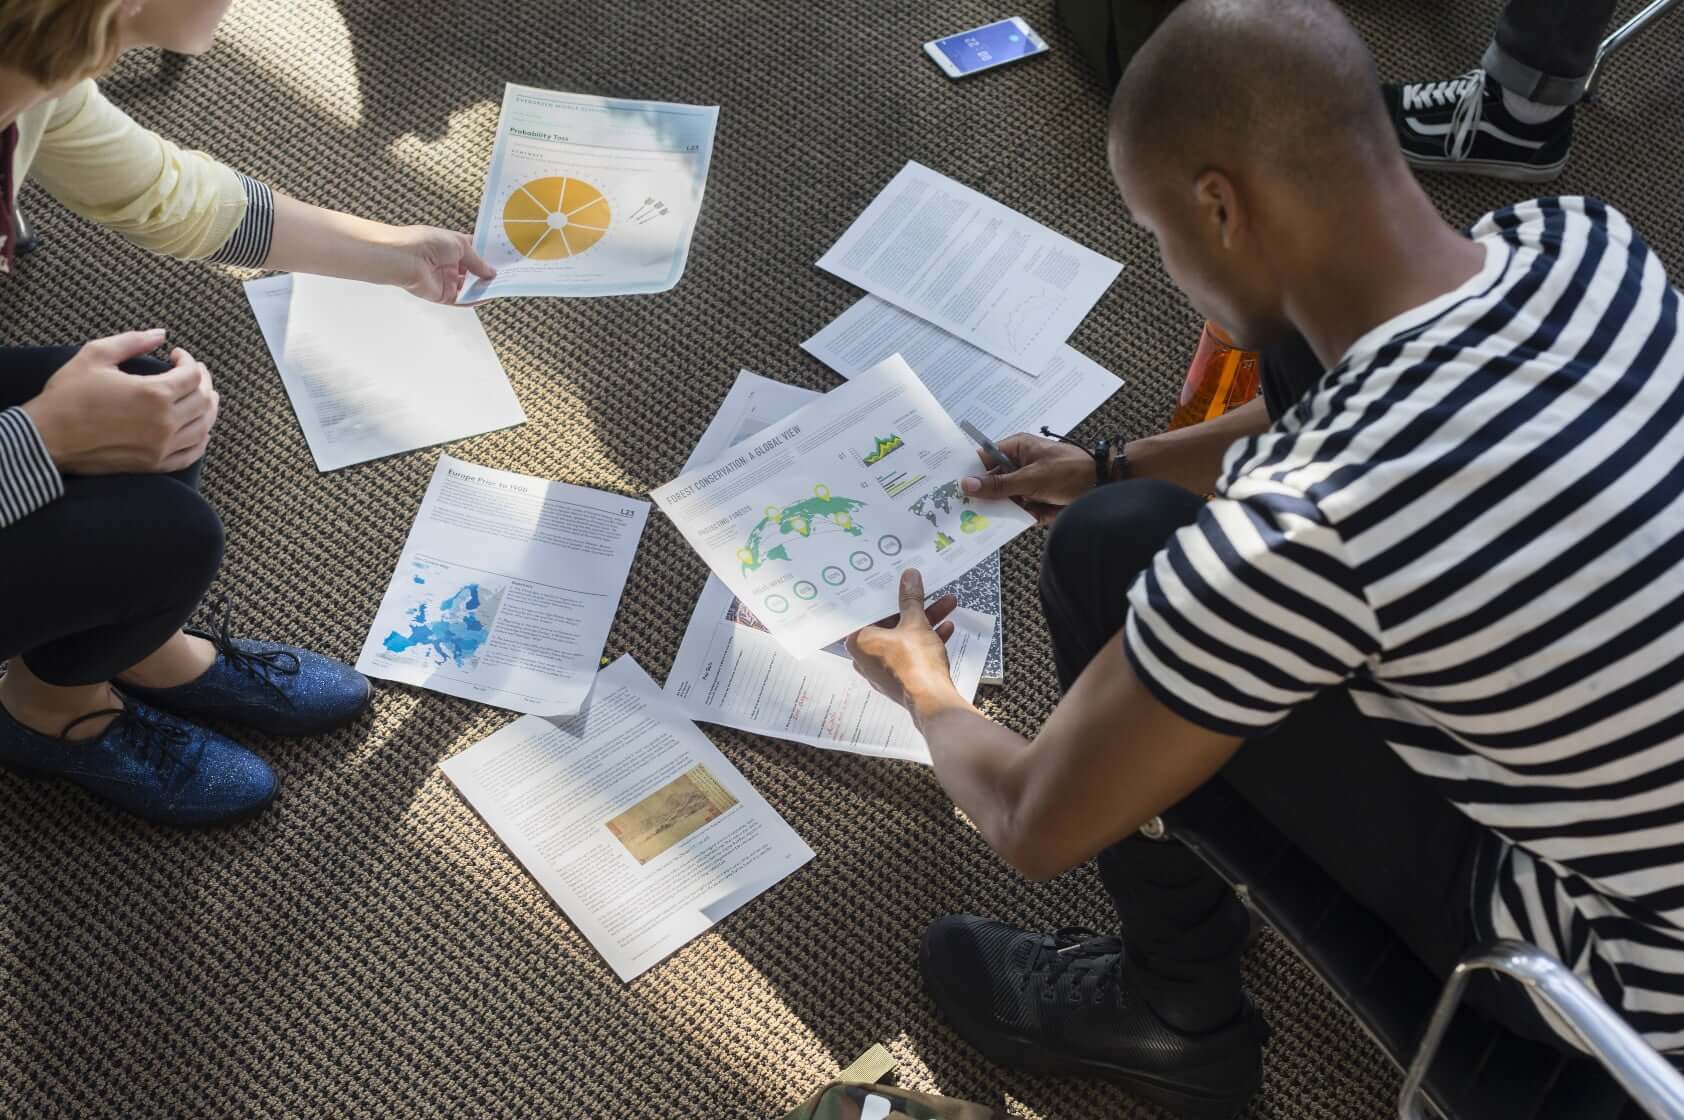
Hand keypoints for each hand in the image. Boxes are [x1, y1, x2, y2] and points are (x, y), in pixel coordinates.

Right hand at [21, 331, 218, 474]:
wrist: (46, 437)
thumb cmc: (68, 395)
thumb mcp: (95, 355)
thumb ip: (132, 341)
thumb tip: (161, 334)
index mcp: (154, 394)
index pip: (193, 375)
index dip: (190, 361)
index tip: (176, 356)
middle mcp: (164, 423)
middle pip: (204, 401)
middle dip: (203, 382)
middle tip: (194, 373)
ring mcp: (162, 447)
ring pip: (204, 427)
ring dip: (207, 409)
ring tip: (201, 396)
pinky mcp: (154, 465)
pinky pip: (192, 453)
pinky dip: (201, 438)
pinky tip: (198, 428)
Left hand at [381, 225, 495, 303]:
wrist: (403, 257)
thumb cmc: (426, 242)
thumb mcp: (460, 245)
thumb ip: (478, 261)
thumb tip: (492, 273)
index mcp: (453, 247)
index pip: (476, 253)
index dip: (490, 256)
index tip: (506, 260)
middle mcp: (451, 264)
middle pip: (475, 272)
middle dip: (490, 274)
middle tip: (509, 275)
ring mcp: (447, 280)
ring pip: (471, 288)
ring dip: (485, 288)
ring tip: (503, 287)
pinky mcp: (442, 295)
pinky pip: (462, 300)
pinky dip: (475, 300)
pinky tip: (488, 297)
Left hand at [845, 569, 963, 712]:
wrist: (933, 701)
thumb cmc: (915, 662)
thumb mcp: (915, 623)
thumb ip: (911, 599)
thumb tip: (909, 576)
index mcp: (858, 641)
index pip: (869, 610)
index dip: (886, 595)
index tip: (896, 583)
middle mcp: (866, 657)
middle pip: (890, 624)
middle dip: (914, 608)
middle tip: (926, 591)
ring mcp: (883, 670)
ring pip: (904, 638)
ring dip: (926, 621)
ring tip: (947, 604)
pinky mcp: (900, 679)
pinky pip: (911, 654)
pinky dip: (926, 641)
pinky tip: (946, 628)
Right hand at [959, 433, 1095, 523]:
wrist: (1104, 484)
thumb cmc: (1069, 471)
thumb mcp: (1030, 478)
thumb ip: (999, 485)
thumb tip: (966, 485)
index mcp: (1016, 448)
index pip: (984, 459)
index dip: (969, 472)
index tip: (952, 487)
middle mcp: (1019, 464)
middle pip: (992, 482)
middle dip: (986, 497)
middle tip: (963, 511)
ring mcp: (1028, 483)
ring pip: (1005, 499)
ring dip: (1005, 509)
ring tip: (994, 517)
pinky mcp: (1037, 499)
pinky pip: (1020, 509)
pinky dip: (1022, 516)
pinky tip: (1020, 520)